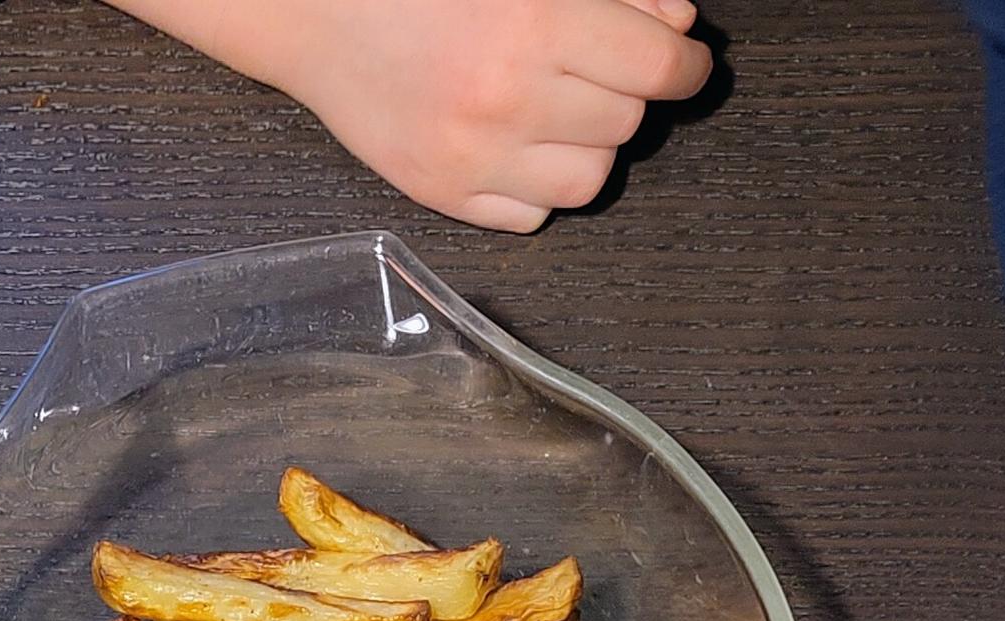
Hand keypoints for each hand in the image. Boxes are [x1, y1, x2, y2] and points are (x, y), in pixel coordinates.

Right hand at [118, 0, 714, 229]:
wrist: (318, 13)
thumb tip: (674, 24)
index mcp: (537, 21)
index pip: (656, 68)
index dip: (685, 66)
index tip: (686, 62)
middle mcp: (509, 97)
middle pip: (625, 122)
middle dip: (625, 94)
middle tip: (598, 70)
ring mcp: (474, 156)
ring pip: (588, 179)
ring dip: (590, 145)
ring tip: (561, 112)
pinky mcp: (443, 194)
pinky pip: (531, 217)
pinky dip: (539, 187)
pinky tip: (518, 145)